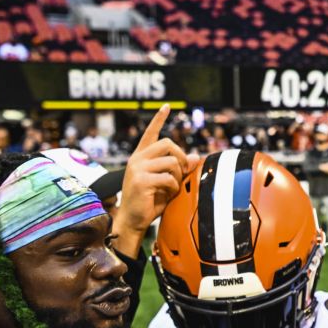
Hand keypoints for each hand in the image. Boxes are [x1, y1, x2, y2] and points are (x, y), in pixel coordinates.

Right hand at [111, 104, 191, 257]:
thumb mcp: (166, 182)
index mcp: (141, 157)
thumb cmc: (148, 202)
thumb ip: (178, 168)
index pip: (150, 133)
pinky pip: (169, 178)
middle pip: (168, 144)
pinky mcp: (141, 180)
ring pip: (171, 161)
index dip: (159, 119)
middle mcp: (137, 159)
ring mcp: (137, 169)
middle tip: (183, 172)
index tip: (166, 107)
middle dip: (181, 157)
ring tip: (173, 187)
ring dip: (178, 175)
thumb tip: (195, 156)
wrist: (132, 220)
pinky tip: (167, 194)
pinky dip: (174, 187)